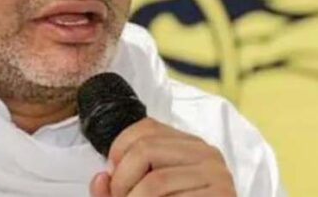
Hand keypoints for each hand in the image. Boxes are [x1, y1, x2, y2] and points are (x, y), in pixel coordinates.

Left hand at [90, 118, 235, 196]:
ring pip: (155, 182)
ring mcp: (217, 176)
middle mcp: (206, 154)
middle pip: (145, 149)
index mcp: (189, 144)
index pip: (145, 127)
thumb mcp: (142, 192)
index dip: (118, 149)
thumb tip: (99, 178)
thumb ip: (115, 188)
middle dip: (121, 180)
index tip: (111, 176)